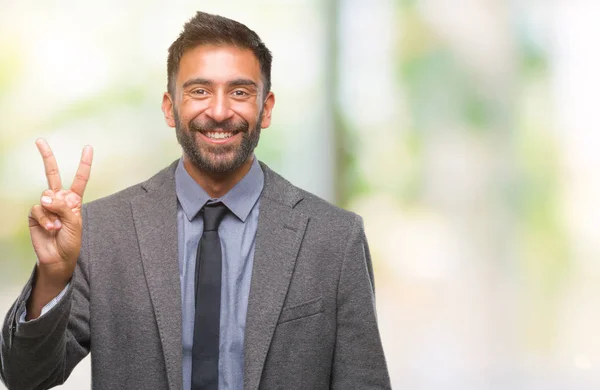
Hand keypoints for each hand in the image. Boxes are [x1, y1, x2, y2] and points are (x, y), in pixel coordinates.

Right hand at [26, 139, 92, 317]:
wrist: (58, 258)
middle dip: (46, 157)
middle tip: (40, 140)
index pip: (80, 178)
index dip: (84, 163)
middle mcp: (59, 199)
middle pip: (52, 174)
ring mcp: (46, 206)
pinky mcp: (35, 214)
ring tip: (58, 228)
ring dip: (53, 215)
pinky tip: (50, 229)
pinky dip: (45, 219)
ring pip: (46, 198)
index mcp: (74, 200)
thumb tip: (45, 195)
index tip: (88, 147)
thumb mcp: (75, 224)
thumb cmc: (71, 242)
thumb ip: (63, 207)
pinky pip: (38, 209)